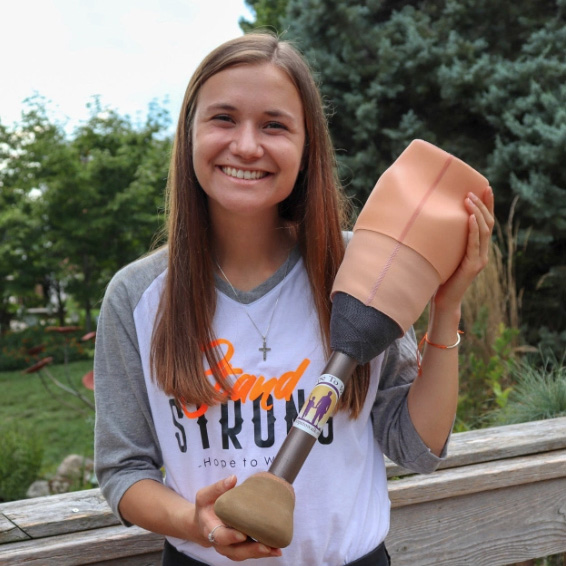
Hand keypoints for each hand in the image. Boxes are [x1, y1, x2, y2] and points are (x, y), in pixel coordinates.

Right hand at [194, 475, 282, 559]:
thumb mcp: (205, 496)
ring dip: (260, 553)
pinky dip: (263, 552)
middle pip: (235, 551)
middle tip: (266, 547)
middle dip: (251, 550)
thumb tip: (233, 479)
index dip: (231, 537)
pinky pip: (250, 553)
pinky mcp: (239, 548)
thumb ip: (218, 488)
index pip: (220, 536)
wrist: (202, 522)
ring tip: (275, 550)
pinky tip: (276, 549)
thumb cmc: (205, 507)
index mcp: (210, 530)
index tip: (242, 535)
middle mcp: (220, 543)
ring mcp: (230, 548)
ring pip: (244, 555)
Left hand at [433, 186, 494, 310]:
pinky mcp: (472, 266)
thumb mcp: (444, 254)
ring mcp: (479, 260)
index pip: (487, 222)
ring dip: (477, 213)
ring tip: (468, 199)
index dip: (488, 205)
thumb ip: (447, 240)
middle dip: (483, 204)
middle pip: (488, 223)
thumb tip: (434, 218)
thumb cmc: (439, 276)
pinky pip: (475, 245)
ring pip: (484, 231)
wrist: (443, 301)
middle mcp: (483, 253)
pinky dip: (473, 230)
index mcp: (478, 248)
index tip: (485, 187)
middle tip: (474, 190)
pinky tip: (470, 218)